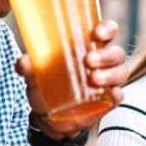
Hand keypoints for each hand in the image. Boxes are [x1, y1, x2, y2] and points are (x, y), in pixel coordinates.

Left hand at [18, 20, 127, 137]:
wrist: (49, 116)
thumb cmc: (47, 85)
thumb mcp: (35, 76)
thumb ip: (30, 68)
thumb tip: (25, 62)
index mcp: (88, 46)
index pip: (106, 32)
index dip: (107, 29)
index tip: (97, 33)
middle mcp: (102, 62)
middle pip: (116, 53)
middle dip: (105, 55)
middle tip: (88, 60)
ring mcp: (108, 81)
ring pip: (120, 72)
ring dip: (110, 74)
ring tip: (94, 79)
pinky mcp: (108, 101)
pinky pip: (119, 96)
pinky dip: (116, 94)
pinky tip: (110, 94)